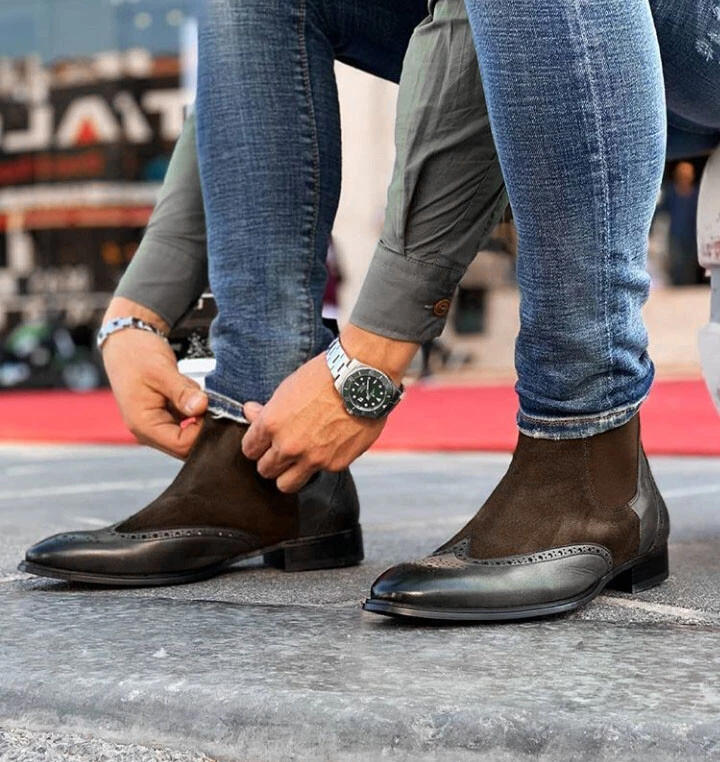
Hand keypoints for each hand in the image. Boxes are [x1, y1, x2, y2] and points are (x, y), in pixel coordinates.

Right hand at [102, 298, 207, 458]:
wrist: (125, 342)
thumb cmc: (137, 353)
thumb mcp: (162, 370)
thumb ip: (182, 391)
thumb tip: (201, 407)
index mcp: (143, 425)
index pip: (182, 445)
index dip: (202, 431)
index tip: (211, 408)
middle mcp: (148, 432)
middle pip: (185, 446)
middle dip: (203, 427)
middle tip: (213, 403)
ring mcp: (155, 427)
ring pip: (188, 437)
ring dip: (200, 420)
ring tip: (201, 397)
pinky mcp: (163, 418)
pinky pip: (185, 425)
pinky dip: (196, 414)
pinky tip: (196, 397)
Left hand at [242, 324, 417, 492]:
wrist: (361, 379)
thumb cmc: (322, 377)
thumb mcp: (288, 388)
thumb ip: (267, 409)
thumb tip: (248, 412)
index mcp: (271, 425)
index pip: (249, 450)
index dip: (257, 446)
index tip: (265, 443)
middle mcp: (288, 446)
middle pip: (265, 470)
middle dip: (271, 461)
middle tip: (282, 451)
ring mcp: (312, 458)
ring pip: (286, 484)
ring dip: (289, 474)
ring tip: (298, 461)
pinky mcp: (334, 464)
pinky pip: (319, 473)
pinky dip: (321, 463)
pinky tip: (329, 445)